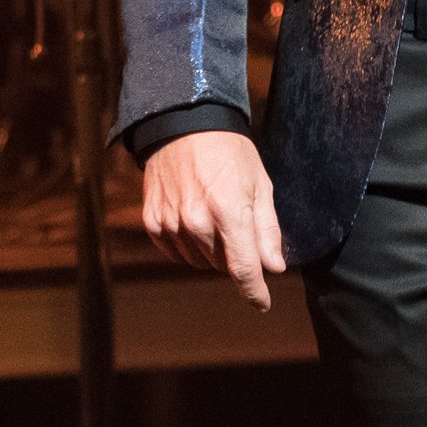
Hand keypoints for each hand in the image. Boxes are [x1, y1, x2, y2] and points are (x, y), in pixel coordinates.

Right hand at [141, 130, 284, 310]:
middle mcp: (196, 222)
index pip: (243, 269)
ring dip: (212, 252)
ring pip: (199, 262)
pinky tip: (194, 221)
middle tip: (238, 224)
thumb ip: (267, 229)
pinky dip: (189, 246)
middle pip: (222, 266)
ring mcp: (171, 223)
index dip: (255, 292)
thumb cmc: (229, 151)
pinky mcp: (153, 221)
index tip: (262, 303)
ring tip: (215, 216)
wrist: (183, 123)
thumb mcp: (260, 183)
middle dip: (236, 256)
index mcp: (228, 211)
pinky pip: (176, 252)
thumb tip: (273, 267)